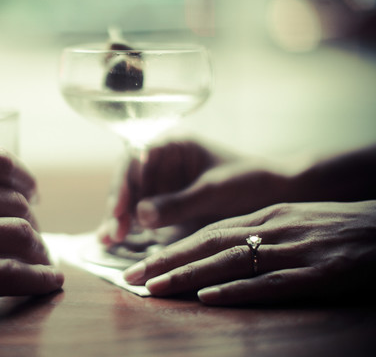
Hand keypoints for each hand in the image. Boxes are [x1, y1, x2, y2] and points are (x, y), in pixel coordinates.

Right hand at [99, 138, 290, 244]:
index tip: (119, 210)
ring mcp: (164, 181)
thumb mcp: (214, 192)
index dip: (123, 184)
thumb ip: (179, 203)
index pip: (136, 158)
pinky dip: (131, 226)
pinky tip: (118, 242)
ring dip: (119, 218)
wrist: (278, 193)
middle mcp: (163, 160)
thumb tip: (140, 216)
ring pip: (131, 197)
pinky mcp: (167, 201)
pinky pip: (142, 212)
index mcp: (174, 144)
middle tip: (112, 234)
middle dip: (118, 206)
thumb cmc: (251, 181)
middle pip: (129, 180)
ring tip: (107, 242)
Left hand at [123, 201, 375, 304]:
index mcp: (264, 217)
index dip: (171, 248)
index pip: (207, 233)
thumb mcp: (291, 222)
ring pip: (231, 262)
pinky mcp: (318, 274)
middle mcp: (272, 229)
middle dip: (167, 261)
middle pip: (209, 244)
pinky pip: (272, 282)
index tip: (140, 264)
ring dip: (189, 275)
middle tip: (131, 277)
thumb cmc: (336, 228)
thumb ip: (255, 234)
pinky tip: (209, 298)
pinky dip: (237, 290)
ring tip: (156, 288)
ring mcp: (294, 251)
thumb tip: (217, 255)